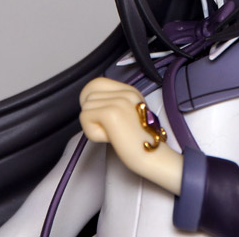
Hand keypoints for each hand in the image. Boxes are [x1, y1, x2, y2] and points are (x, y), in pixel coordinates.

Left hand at [79, 77, 182, 194]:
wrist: (153, 156)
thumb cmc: (140, 142)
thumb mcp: (129, 114)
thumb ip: (114, 104)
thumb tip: (91, 103)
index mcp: (131, 91)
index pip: (97, 83)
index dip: (89, 98)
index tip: (96, 114)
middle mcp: (126, 92)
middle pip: (88, 94)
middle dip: (91, 113)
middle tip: (106, 128)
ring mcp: (119, 101)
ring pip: (85, 107)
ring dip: (92, 125)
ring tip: (111, 134)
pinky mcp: (110, 112)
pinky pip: (84, 117)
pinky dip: (92, 132)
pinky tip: (109, 138)